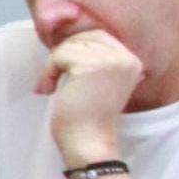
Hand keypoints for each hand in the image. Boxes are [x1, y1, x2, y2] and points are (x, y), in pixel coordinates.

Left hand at [40, 26, 145, 165]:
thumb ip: (95, 60)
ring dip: (52, 65)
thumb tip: (71, 40)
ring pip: (68, 45)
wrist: (88, 142)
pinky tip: (49, 89)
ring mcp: (109, 61)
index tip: (65, 69)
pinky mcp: (89, 67)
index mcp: (131, 60)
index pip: (99, 36)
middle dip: (63, 54)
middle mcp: (124, 58)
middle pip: (83, 37)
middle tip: (54, 77)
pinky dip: (48, 72)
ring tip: (51, 86)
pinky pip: (58, 56)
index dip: (76, 47)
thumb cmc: (87, 117)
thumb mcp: (98, 81)